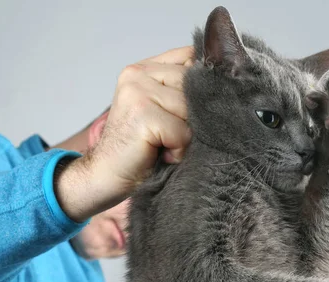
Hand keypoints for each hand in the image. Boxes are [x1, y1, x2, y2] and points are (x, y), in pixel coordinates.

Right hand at [55, 46, 193, 221]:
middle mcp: (138, 74)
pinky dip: (177, 150)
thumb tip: (223, 84)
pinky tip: (159, 154)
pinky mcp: (142, 114)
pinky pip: (182, 132)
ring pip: (191, 110)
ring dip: (184, 136)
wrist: (105, 176)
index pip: (191, 57)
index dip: (201, 84)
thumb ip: (181, 91)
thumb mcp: (162, 111)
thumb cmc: (139, 149)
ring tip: (164, 145)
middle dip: (191, 117)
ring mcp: (138, 91)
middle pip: (195, 86)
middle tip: (169, 136)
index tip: (192, 110)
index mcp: (144, 68)